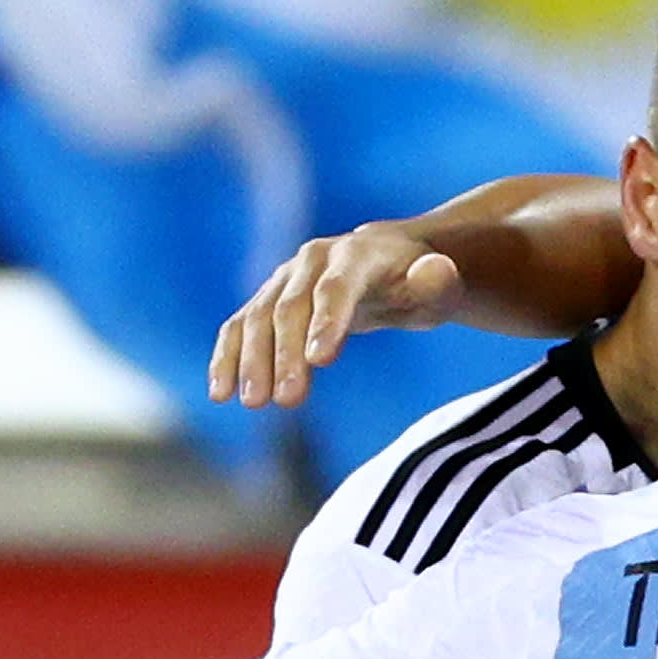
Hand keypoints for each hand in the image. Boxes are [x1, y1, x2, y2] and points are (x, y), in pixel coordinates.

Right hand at [210, 224, 465, 409]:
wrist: (385, 263)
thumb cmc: (416, 282)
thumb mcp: (438, 285)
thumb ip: (437, 282)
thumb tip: (435, 273)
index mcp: (354, 255)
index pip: (336, 289)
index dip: (327, 321)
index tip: (319, 361)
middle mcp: (311, 261)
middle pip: (291, 308)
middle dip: (285, 355)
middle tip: (286, 400)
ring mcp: (283, 280)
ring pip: (258, 318)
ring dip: (251, 361)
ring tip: (252, 403)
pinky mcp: (266, 300)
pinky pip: (239, 327)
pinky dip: (227, 357)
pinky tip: (219, 392)